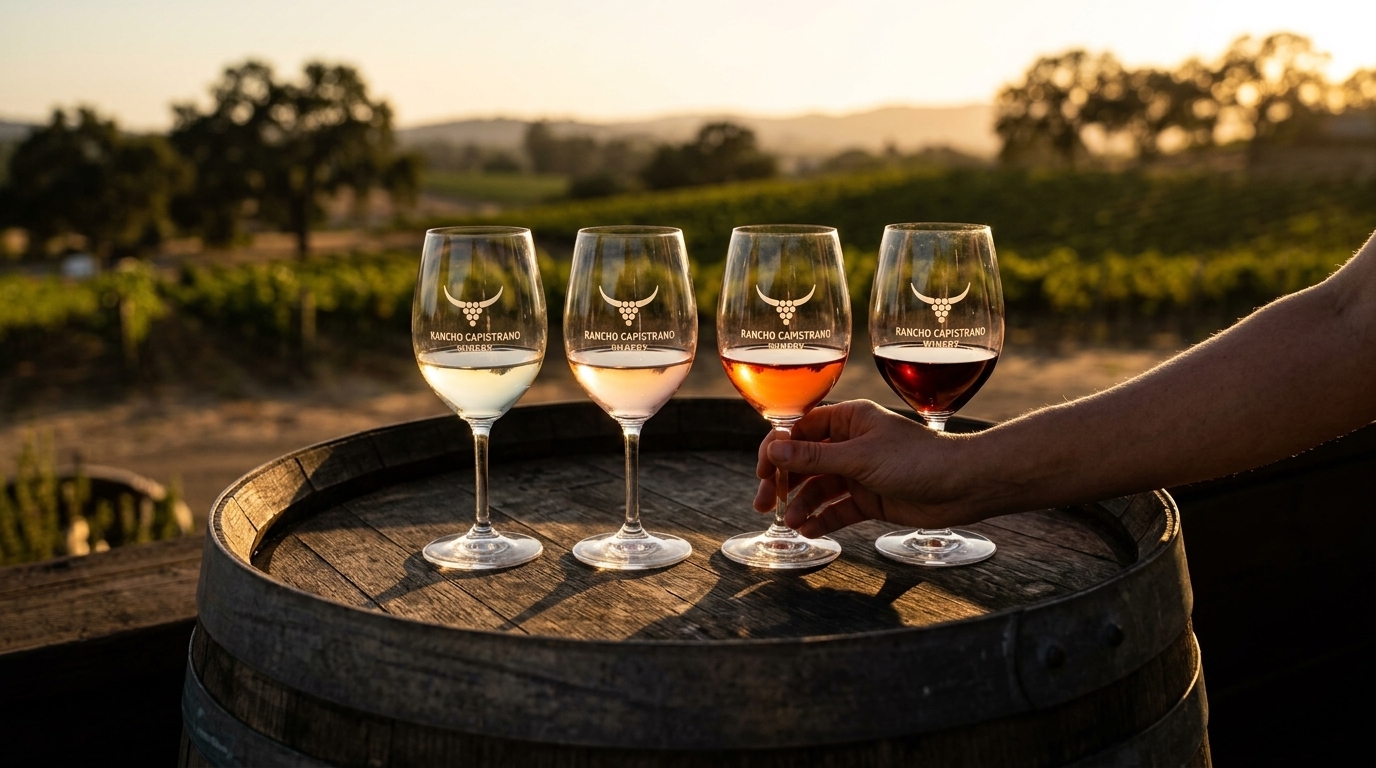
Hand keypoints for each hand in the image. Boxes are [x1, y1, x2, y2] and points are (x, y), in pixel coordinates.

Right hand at [754, 400, 982, 536]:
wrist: (963, 487)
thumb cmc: (918, 460)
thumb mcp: (860, 458)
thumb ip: (814, 458)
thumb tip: (773, 451)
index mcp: (848, 420)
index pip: (799, 431)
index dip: (775, 450)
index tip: (760, 472)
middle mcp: (850, 444)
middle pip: (803, 462)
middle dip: (781, 483)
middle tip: (763, 504)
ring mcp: (859, 473)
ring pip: (817, 488)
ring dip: (801, 505)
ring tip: (790, 524)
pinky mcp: (869, 499)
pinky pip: (837, 509)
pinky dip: (822, 519)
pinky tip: (810, 531)